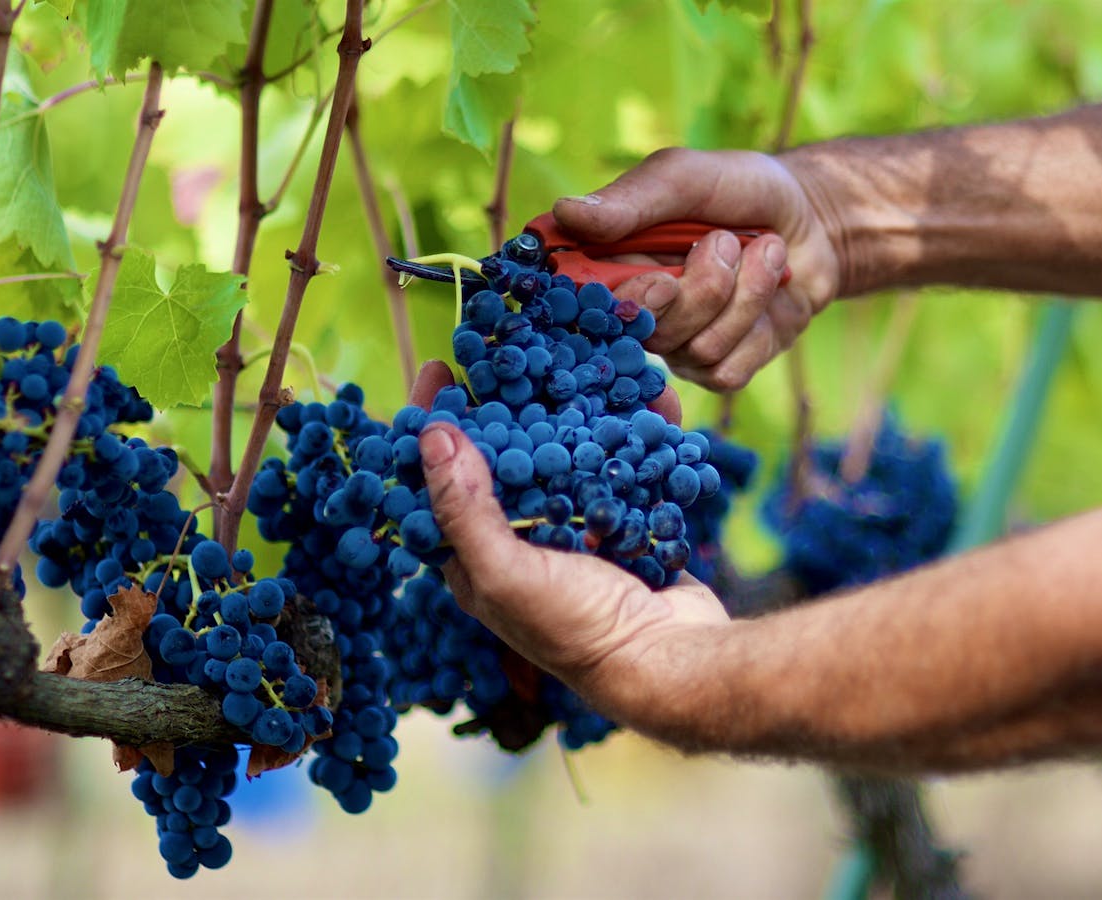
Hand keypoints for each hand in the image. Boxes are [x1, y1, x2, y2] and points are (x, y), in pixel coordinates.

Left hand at [408, 362, 729, 710]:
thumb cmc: (576, 628)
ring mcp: (575, 531)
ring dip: (580, 411)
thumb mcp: (505, 571)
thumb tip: (431, 436)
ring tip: (590, 366)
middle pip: (505, 456)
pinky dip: (633, 436)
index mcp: (475, 558)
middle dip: (514, 403)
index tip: (442, 369)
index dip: (434, 426)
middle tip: (520, 351)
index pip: (438, 481)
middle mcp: (520, 541)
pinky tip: (649, 401)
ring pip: (567, 455)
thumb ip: (464, 508)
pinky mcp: (624, 525)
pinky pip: (622, 468)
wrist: (670, 661)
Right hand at [554, 148, 843, 390]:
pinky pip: (726, 370)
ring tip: (761, 251)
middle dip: (702, 289)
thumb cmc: (740, 190)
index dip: (622, 303)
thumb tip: (564, 214)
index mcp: (613, 264)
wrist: (813, 217)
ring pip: (695, 350)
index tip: (662, 280)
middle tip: (725, 241)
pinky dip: (758, 323)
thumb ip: (631, 201)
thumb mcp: (686, 178)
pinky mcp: (719, 367)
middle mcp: (639, 311)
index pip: (586, 305)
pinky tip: (771, 288)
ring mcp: (678, 345)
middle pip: (648, 335)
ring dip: (742, 295)